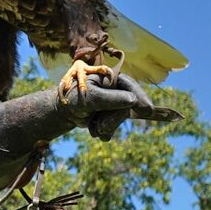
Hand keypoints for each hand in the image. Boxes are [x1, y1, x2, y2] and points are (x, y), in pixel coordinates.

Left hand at [58, 73, 180, 139]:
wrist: (63, 112)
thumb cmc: (73, 98)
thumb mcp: (91, 98)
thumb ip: (110, 99)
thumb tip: (133, 100)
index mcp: (109, 78)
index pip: (129, 85)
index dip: (140, 96)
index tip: (147, 110)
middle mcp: (114, 89)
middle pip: (127, 105)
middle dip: (114, 119)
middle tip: (101, 127)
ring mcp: (114, 102)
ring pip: (122, 117)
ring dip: (108, 126)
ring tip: (94, 128)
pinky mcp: (111, 115)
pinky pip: (116, 125)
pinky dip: (106, 131)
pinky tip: (95, 131)